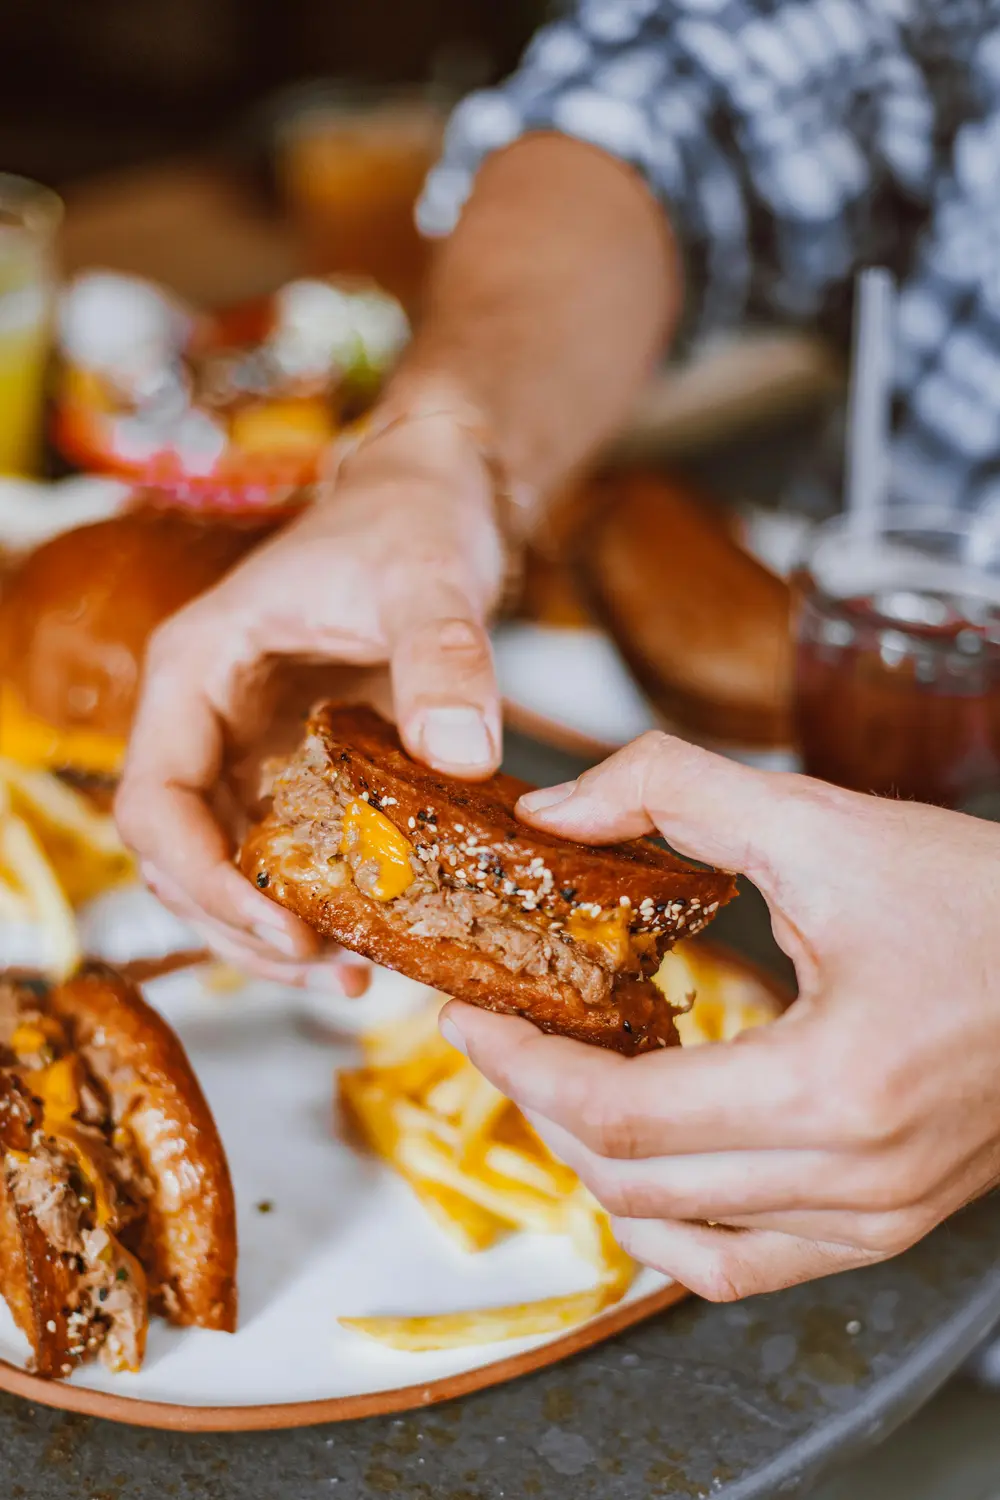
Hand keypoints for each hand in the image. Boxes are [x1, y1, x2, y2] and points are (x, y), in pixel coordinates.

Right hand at [115, 411, 506, 985]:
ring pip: (228, 867)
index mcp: (196, 671)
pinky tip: (374, 935)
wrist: (436, 499)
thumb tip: (465, 753)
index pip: (156, 801)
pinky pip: (286, 852)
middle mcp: (206, 718)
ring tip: (356, 977)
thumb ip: (444, 655)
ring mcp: (247, 748)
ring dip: (277, 932)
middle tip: (334, 976)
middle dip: (244, 927)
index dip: (205, 878)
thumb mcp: (427, 577)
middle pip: (182, 857)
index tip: (287, 928)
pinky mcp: (296, 766)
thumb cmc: (411, 519)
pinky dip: (318, 901)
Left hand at [439, 732, 999, 1298]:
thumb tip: (556, 809)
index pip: (620, 1115)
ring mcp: (873, 1218)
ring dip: (596, 1162)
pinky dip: (671, 1219)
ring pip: (677, 1234)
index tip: (470, 1013)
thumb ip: (675, 790)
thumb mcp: (825, 820)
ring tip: (565, 1081)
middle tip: (504, 1032)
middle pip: (632, 1179)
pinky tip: (647, 1157)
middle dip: (540, 1103)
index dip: (520, 1064)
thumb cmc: (984, 901)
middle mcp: (853, 1179)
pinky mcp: (885, 1224)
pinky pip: (744, 1265)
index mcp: (832, 1086)